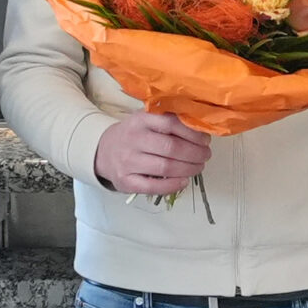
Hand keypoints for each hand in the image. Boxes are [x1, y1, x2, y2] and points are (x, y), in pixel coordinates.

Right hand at [94, 111, 211, 193]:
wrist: (102, 151)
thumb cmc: (132, 135)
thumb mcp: (145, 120)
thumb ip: (167, 120)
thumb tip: (200, 128)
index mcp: (140, 121)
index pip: (171, 124)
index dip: (193, 133)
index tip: (205, 140)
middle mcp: (133, 140)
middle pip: (172, 148)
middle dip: (195, 153)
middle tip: (205, 155)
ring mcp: (128, 162)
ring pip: (166, 168)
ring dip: (189, 169)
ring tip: (198, 167)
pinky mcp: (126, 182)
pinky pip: (154, 186)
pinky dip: (173, 185)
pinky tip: (184, 181)